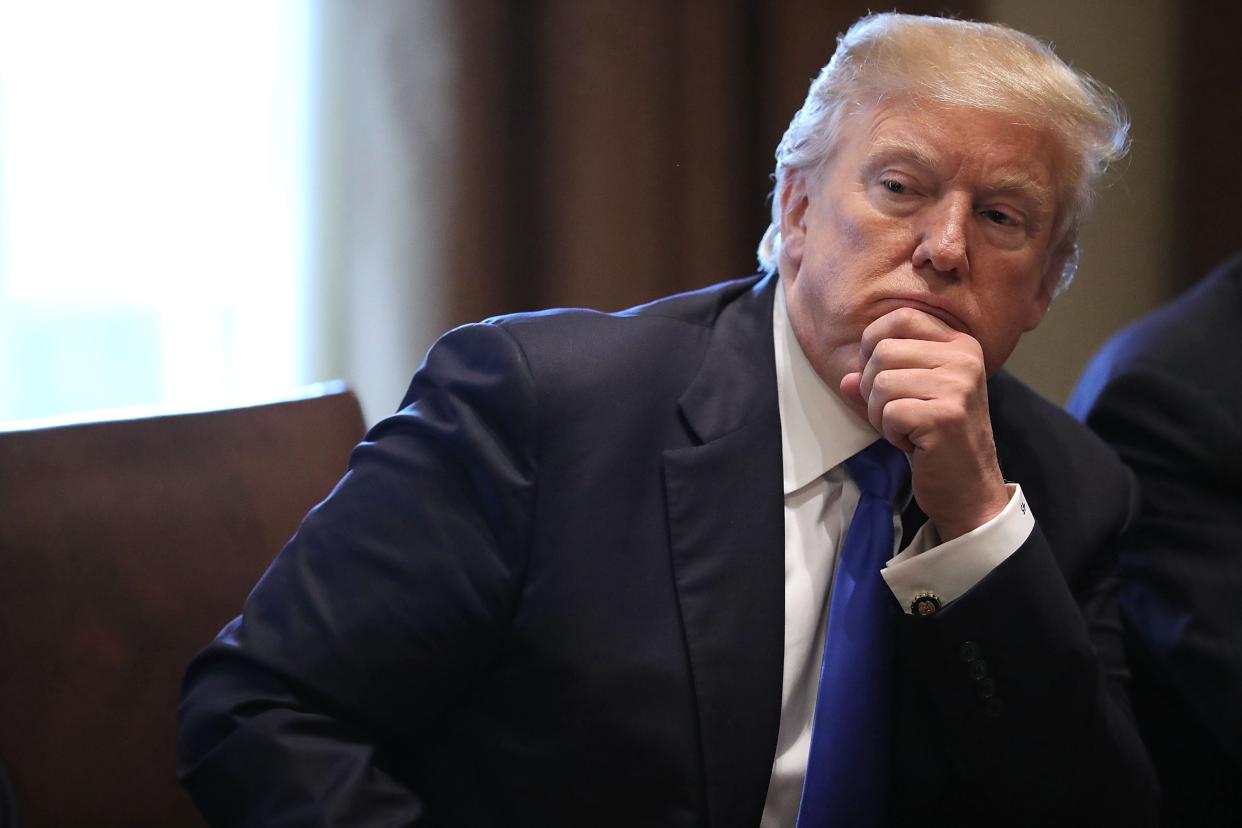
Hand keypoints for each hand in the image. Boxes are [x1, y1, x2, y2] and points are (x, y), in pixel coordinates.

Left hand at [839, 307, 1009, 540]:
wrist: (968, 487)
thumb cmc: (937, 438)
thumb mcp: (910, 398)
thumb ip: (876, 380)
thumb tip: (846, 377)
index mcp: (959, 344)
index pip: (901, 317)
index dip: (874, 344)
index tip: (880, 375)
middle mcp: (964, 358)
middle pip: (882, 351)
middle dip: (873, 389)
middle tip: (895, 413)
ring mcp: (958, 386)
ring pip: (880, 382)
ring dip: (880, 413)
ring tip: (906, 428)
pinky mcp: (946, 415)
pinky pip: (889, 412)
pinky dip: (890, 432)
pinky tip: (913, 442)